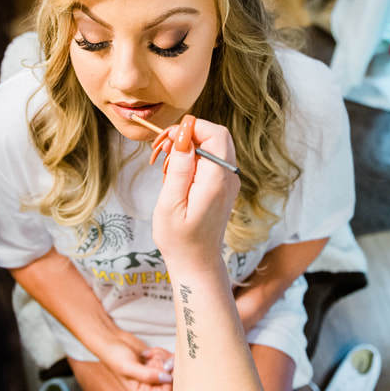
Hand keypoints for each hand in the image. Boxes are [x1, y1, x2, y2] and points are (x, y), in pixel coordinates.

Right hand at [99, 333, 173, 390]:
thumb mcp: (128, 367)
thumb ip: (147, 375)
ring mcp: (154, 374)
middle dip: (165, 366)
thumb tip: (167, 378)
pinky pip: (168, 359)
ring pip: (171, 368)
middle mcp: (149, 386)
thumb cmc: (115, 356)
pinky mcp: (156, 363)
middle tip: (154, 358)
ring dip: (162, 357)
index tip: (167, 365)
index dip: (170, 379)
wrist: (111, 340)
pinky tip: (150, 351)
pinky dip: (161, 353)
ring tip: (149, 354)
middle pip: (171, 380)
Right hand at [152, 115, 239, 268]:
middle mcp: (228, 178)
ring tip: (165, 165)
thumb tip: (183, 135)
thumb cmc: (179, 238)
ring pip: (213, 145)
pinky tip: (175, 174)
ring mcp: (228, 182)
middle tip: (161, 150)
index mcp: (216, 181)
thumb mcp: (171, 203)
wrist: (196, 262)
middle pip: (216, 135)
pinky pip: (211, 159)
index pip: (215, 134)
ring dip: (188, 146)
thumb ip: (180, 168)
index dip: (190, 128)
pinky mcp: (223, 186)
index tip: (166, 140)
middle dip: (188, 134)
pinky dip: (192, 158)